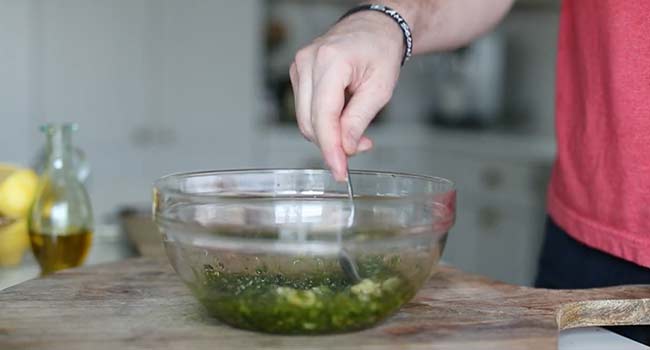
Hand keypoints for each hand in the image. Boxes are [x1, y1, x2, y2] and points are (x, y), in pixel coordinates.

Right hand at [289, 11, 403, 180]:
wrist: (374, 27)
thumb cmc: (380, 50)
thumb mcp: (380, 88)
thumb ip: (359, 120)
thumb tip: (345, 148)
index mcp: (331, 61)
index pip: (323, 116)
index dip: (331, 149)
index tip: (339, 171)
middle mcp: (308, 62)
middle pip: (310, 122)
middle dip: (333, 144)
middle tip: (360, 147)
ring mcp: (299, 66)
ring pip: (305, 119)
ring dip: (329, 134)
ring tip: (356, 131)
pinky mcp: (298, 74)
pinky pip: (305, 110)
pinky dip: (323, 122)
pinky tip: (343, 118)